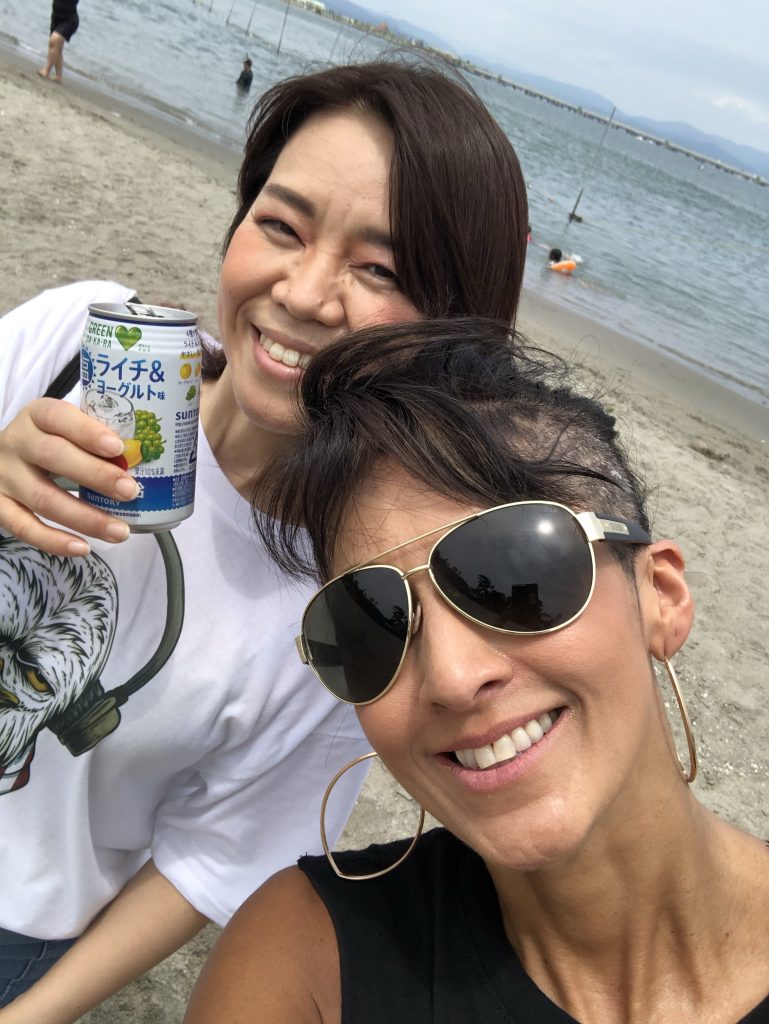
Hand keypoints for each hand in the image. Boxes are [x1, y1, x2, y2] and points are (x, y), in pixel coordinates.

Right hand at [0, 399, 139, 555]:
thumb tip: (143, 460)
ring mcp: (4, 477)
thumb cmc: (48, 442)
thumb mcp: (65, 430)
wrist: (1, 459)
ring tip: (120, 531)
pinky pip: (24, 528)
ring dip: (86, 518)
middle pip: (53, 456)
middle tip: (130, 491)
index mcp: (36, 416)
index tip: (118, 448)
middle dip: (96, 475)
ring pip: (43, 499)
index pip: (59, 417)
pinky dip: (54, 541)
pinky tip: (83, 548)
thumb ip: (94, 439)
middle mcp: (16, 442)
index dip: (88, 432)